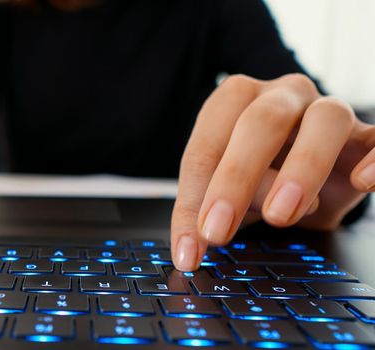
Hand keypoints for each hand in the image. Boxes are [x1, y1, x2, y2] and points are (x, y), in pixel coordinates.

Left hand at [171, 73, 374, 270]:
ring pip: (324, 121)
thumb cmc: (260, 175)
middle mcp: (282, 96)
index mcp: (234, 101)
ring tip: (281, 215)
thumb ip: (205, 211)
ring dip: (302, 169)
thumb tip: (189, 252)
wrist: (312, 176)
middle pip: (260, 123)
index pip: (207, 145)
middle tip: (219, 231)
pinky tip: (361, 182)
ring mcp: (328, 110)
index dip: (195, 196)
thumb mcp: (225, 191)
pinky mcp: (366, 136)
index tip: (191, 245)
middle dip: (235, 179)